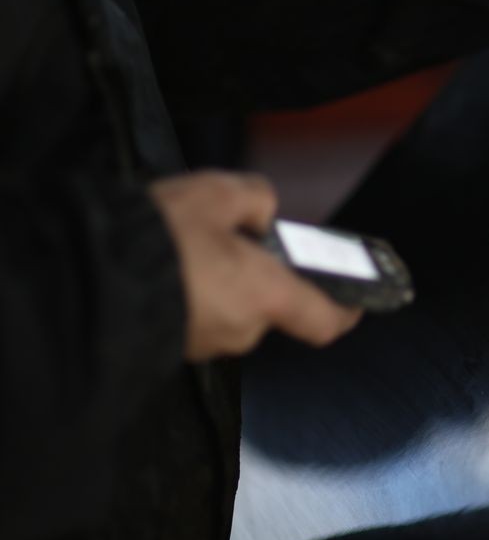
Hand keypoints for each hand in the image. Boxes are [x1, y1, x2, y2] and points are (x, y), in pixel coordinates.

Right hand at [150, 171, 361, 362]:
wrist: (82, 279)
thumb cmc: (157, 240)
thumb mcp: (215, 193)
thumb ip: (254, 199)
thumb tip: (261, 214)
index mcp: (267, 296)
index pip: (324, 319)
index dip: (345, 311)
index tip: (356, 302)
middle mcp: (241, 330)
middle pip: (266, 303)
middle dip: (253, 273)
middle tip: (225, 235)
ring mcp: (203, 344)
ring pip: (226, 308)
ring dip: (216, 281)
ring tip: (182, 243)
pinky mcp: (168, 347)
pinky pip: (191, 316)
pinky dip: (186, 294)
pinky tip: (161, 265)